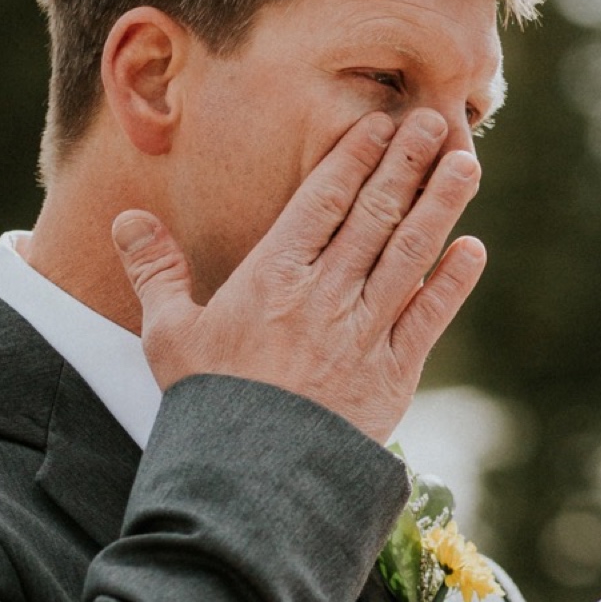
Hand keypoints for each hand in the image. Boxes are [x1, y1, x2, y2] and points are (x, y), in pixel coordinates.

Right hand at [111, 110, 483, 441]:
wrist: (248, 480)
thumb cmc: (207, 405)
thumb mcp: (168, 336)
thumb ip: (156, 272)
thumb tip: (129, 220)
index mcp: (271, 278)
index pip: (322, 202)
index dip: (355, 157)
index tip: (383, 124)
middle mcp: (323, 297)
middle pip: (373, 216)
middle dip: (406, 165)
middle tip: (434, 121)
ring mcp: (361, 335)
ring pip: (409, 257)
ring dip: (440, 207)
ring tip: (466, 165)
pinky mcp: (390, 376)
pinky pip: (427, 319)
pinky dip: (452, 283)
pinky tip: (472, 249)